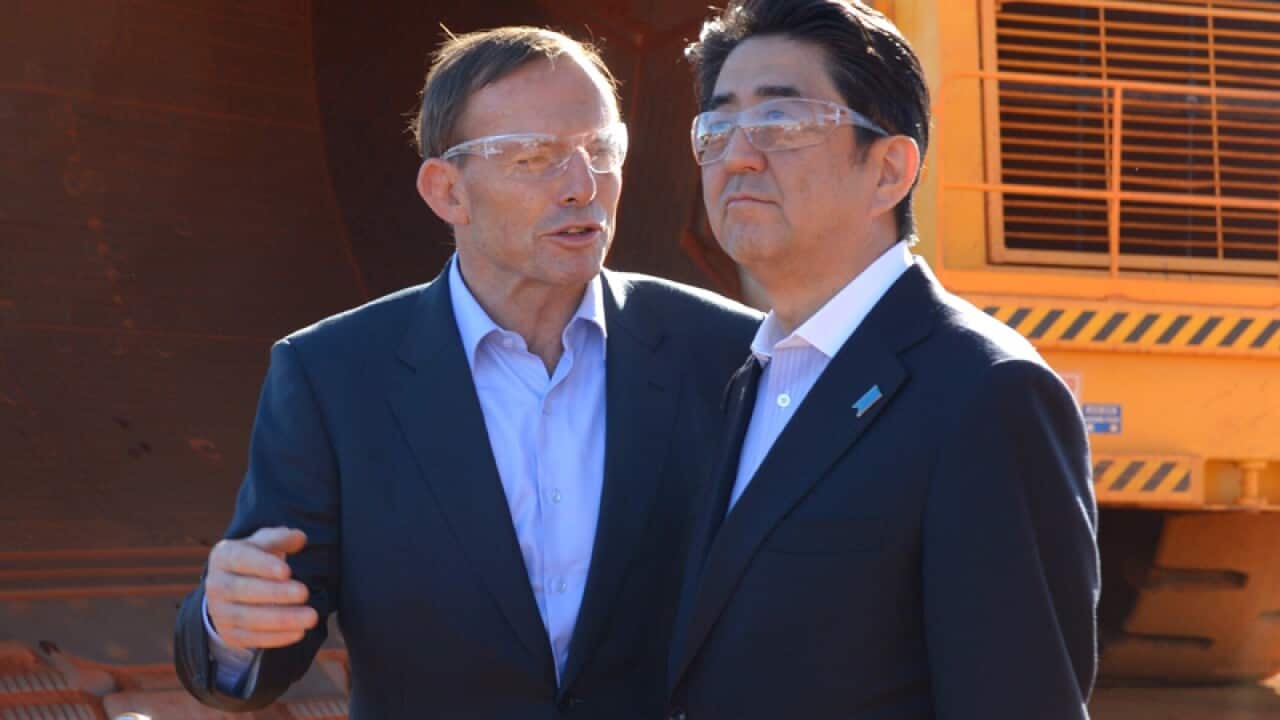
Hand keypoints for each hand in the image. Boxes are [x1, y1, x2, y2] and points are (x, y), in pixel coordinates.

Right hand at [205, 527, 318, 649]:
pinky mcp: (229, 634)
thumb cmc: (255, 559)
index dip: (263, 565)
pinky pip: (252, 638)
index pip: (241, 559)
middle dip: (276, 593)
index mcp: (224, 556)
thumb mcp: (265, 543)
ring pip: (248, 618)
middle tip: (304, 593)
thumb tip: (300, 538)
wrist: (231, 588)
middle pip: (243, 590)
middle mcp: (216, 584)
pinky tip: (299, 632)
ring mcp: (220, 612)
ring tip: (310, 617)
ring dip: (281, 619)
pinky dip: (276, 637)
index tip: (287, 571)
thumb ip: (281, 538)